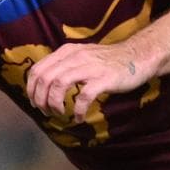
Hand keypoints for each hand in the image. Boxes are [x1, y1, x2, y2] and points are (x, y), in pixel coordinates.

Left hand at [25, 42, 148, 120]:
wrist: (139, 56)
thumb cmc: (107, 61)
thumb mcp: (81, 56)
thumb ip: (63, 65)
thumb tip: (43, 84)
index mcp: (66, 52)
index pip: (37, 69)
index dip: (31, 88)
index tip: (34, 102)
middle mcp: (75, 57)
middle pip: (45, 78)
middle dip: (40, 98)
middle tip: (46, 111)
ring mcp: (90, 67)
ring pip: (59, 84)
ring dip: (54, 102)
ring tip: (59, 114)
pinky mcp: (105, 79)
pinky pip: (84, 95)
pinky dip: (77, 109)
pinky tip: (79, 117)